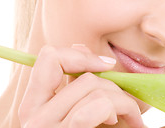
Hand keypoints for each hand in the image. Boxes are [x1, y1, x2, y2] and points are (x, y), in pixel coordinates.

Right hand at [18, 44, 143, 127]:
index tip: (107, 64)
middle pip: (82, 76)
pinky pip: (95, 107)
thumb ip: (75, 83)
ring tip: (131, 117)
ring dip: (123, 100)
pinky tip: (121, 123)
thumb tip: (79, 45)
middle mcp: (33, 117)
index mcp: (34, 105)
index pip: (48, 58)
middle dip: (114, 86)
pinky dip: (119, 109)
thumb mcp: (78, 109)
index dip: (79, 54)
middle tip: (127, 104)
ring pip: (93, 88)